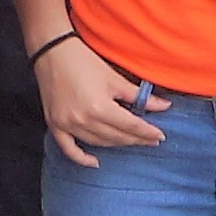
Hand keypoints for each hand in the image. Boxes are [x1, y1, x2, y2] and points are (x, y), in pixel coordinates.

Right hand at [33, 35, 159, 165]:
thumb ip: (139, 96)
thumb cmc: (83, 60)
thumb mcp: (114, 78)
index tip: (160, 136)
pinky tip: (95, 162)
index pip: (130, 126)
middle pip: (116, 137)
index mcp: (99, 107)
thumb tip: (165, 106)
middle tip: (151, 140)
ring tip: (131, 141)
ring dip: (117, 143)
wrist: (51, 52)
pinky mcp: (55, 124)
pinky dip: (81, 158)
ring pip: (98, 142)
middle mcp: (83, 120)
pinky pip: (69, 149)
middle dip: (136, 139)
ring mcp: (67, 124)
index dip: (147, 132)